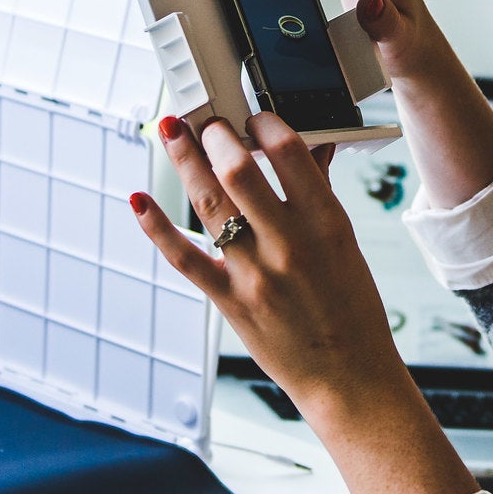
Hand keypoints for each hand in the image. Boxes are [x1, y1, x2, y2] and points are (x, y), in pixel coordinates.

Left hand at [133, 111, 402, 410]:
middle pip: (240, 174)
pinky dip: (157, 228)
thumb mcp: (345, 244)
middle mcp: (290, 246)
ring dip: (185, 163)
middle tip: (205, 119)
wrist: (347, 377)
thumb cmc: (352, 310)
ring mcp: (257, 275)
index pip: (290, 155)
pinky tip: (140, 201)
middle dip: (215, 137)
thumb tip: (309, 148)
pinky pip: (186, 258)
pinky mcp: (230, 301)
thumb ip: (318, 194)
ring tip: (171, 132)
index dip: (265, 125)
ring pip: (210, 207)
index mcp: (327, 224)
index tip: (253, 116)